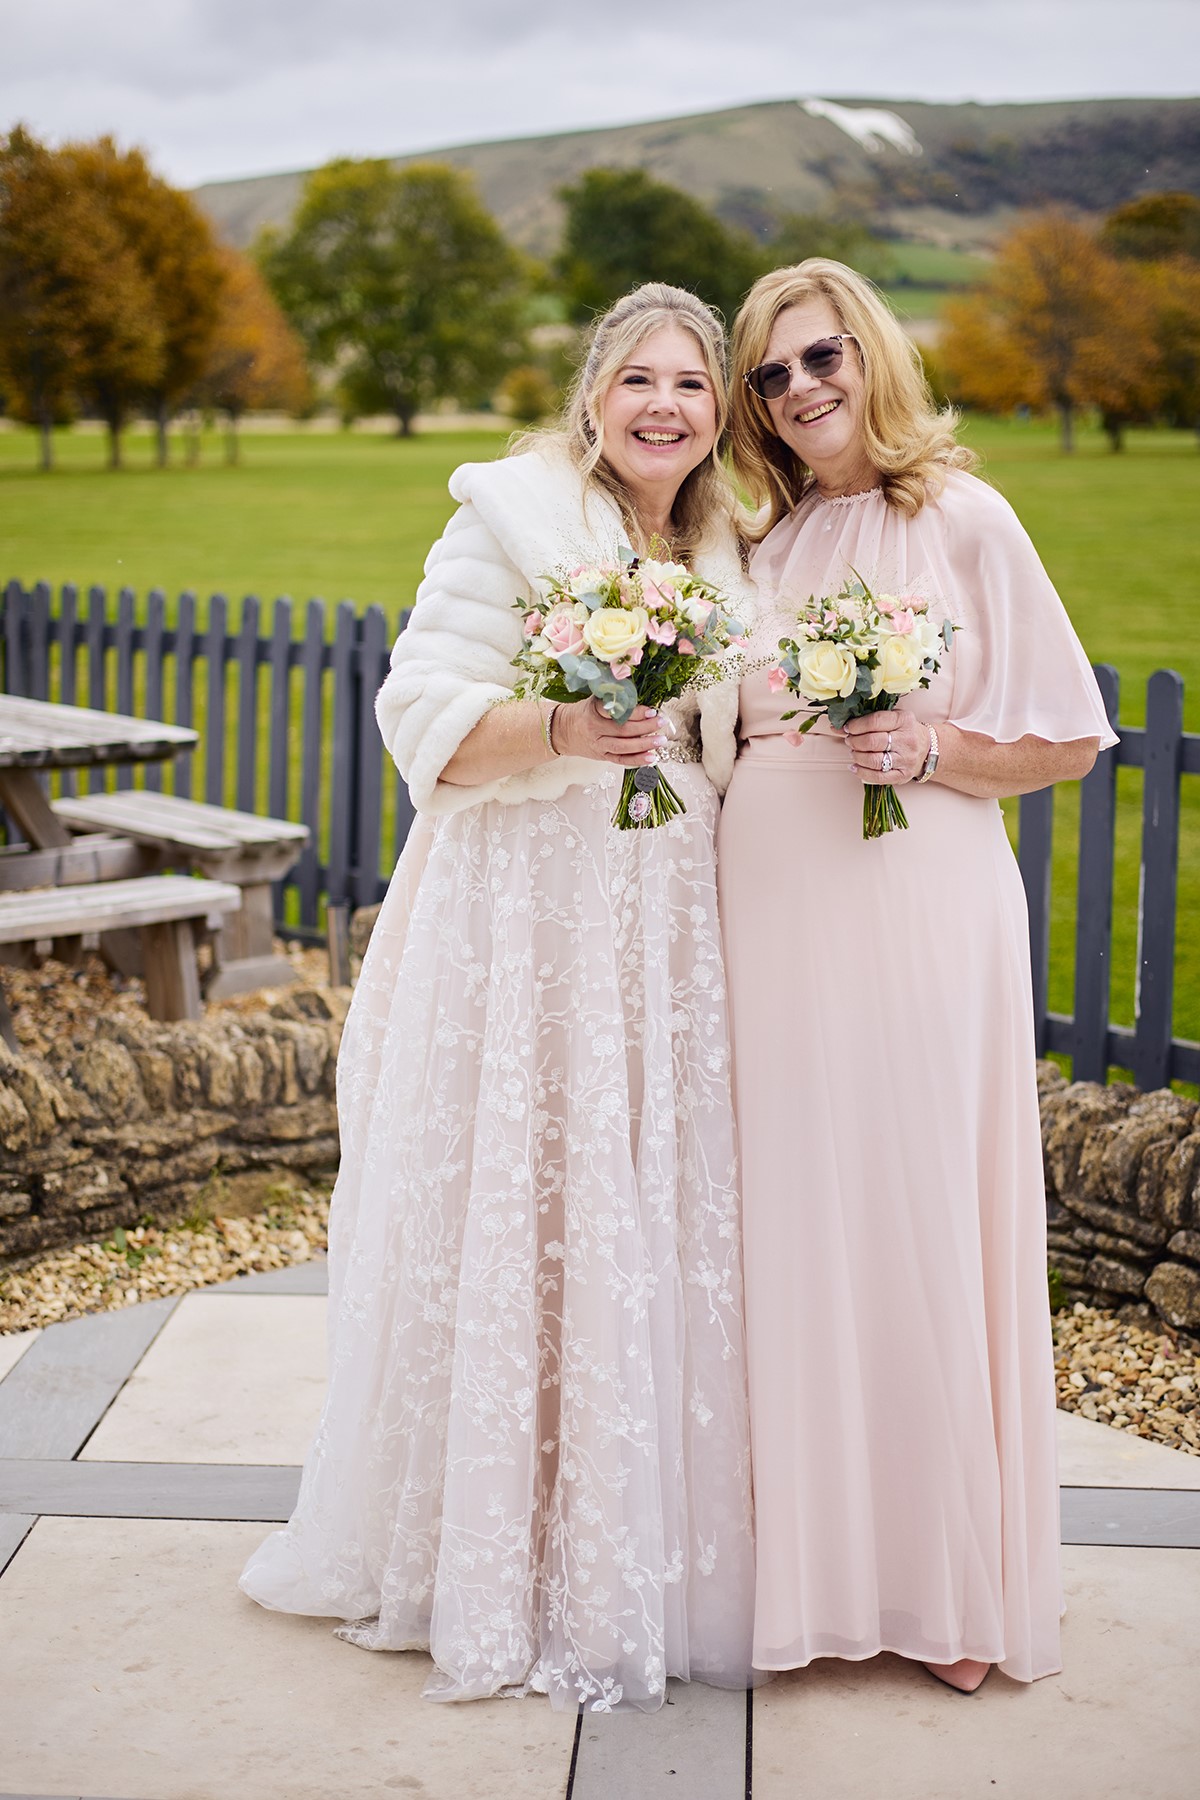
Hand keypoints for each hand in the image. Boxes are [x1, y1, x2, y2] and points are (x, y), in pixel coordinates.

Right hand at [554, 699, 668, 766]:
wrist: (563, 731)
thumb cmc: (583, 712)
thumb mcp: (594, 699)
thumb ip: (613, 695)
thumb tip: (637, 693)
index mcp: (593, 712)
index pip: (616, 712)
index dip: (635, 712)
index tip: (651, 710)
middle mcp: (595, 730)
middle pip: (623, 730)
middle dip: (645, 727)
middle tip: (661, 722)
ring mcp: (599, 746)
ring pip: (623, 747)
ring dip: (644, 745)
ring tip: (661, 741)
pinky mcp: (602, 757)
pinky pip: (621, 760)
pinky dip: (637, 760)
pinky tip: (651, 757)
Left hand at [845, 711, 930, 785]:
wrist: (928, 749)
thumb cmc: (905, 731)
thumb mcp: (894, 718)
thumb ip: (870, 720)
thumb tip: (838, 726)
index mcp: (904, 720)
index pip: (875, 721)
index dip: (856, 725)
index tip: (847, 727)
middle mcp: (906, 739)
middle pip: (872, 741)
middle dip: (854, 741)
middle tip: (850, 740)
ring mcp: (905, 759)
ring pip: (873, 760)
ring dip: (857, 756)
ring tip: (854, 752)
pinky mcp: (902, 775)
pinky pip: (877, 777)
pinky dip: (861, 772)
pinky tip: (855, 767)